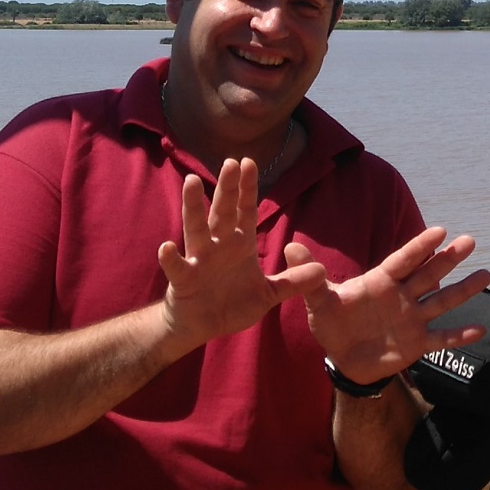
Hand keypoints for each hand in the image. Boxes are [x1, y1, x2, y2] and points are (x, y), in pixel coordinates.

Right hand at [158, 158, 326, 349]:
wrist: (201, 326)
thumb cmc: (232, 304)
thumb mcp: (268, 294)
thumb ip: (292, 282)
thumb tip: (323, 271)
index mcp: (239, 244)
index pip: (245, 211)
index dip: (247, 188)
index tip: (249, 162)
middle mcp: (218, 245)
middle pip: (223, 212)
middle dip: (227, 188)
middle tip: (230, 162)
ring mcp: (199, 260)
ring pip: (196, 228)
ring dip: (194, 206)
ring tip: (192, 182)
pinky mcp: (183, 280)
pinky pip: (177, 267)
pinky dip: (171, 258)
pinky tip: (166, 246)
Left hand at [286, 227, 489, 385]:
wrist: (342, 357)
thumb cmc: (332, 321)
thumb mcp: (319, 299)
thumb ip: (311, 275)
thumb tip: (290, 246)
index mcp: (381, 281)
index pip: (403, 260)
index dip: (420, 247)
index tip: (440, 231)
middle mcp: (402, 296)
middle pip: (429, 274)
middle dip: (448, 259)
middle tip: (470, 241)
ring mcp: (412, 319)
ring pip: (441, 302)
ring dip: (463, 290)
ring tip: (485, 274)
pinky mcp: (417, 343)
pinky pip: (441, 338)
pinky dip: (459, 335)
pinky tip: (481, 329)